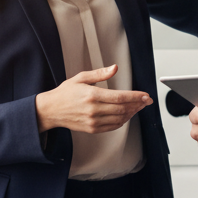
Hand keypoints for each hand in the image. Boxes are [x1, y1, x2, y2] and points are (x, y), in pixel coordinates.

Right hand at [34, 65, 151, 133]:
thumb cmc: (65, 93)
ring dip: (132, 113)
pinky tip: (127, 115)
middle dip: (138, 105)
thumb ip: (100, 74)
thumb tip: (115, 68)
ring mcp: (93, 121)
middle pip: (122, 109)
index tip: (145, 95)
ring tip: (139, 107)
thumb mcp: (81, 78)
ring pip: (119, 119)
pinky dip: (122, 121)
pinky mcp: (92, 129)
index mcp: (92, 95)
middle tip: (146, 101)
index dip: (135, 97)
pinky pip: (112, 127)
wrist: (50, 110)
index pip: (120, 97)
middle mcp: (93, 110)